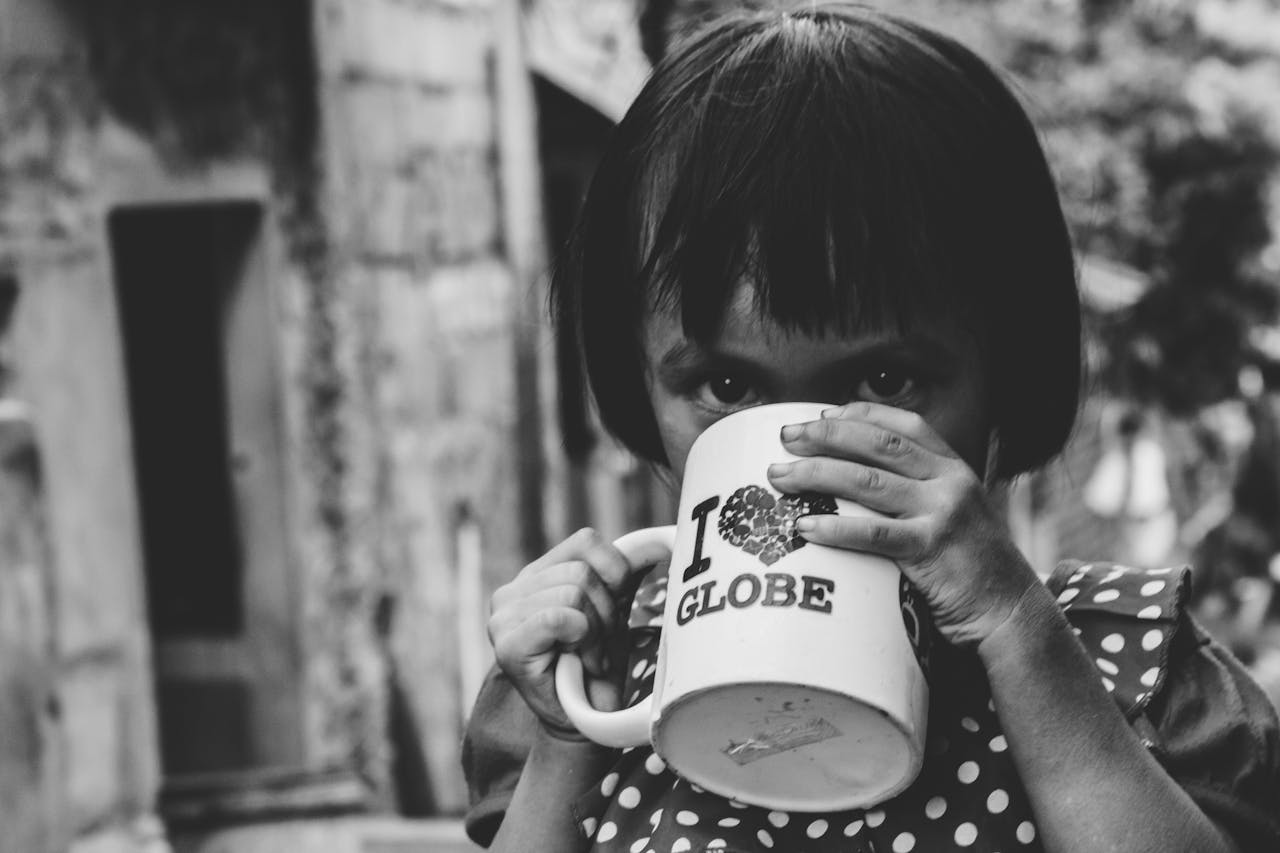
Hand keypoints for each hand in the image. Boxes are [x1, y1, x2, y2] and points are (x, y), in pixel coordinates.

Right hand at [489, 527, 654, 738]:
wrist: (589, 718)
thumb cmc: (599, 664)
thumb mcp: (613, 606)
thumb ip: (621, 572)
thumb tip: (656, 544)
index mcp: (536, 574)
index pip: (585, 541)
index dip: (614, 573)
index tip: (614, 610)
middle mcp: (512, 590)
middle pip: (581, 572)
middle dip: (605, 612)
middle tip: (598, 645)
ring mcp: (502, 617)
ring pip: (573, 593)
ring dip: (595, 632)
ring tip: (587, 656)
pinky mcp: (506, 645)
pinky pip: (556, 618)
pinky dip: (579, 639)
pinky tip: (576, 662)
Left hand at [767, 402, 1038, 647]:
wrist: (1011, 612)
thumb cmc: (973, 567)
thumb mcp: (956, 514)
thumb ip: (921, 492)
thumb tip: (856, 479)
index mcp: (955, 468)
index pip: (904, 424)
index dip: (860, 414)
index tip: (821, 414)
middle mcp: (950, 482)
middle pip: (878, 445)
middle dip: (826, 435)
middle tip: (786, 436)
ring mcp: (942, 514)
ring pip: (867, 482)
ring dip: (816, 475)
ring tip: (779, 476)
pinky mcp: (931, 550)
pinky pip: (873, 534)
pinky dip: (835, 527)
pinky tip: (804, 525)